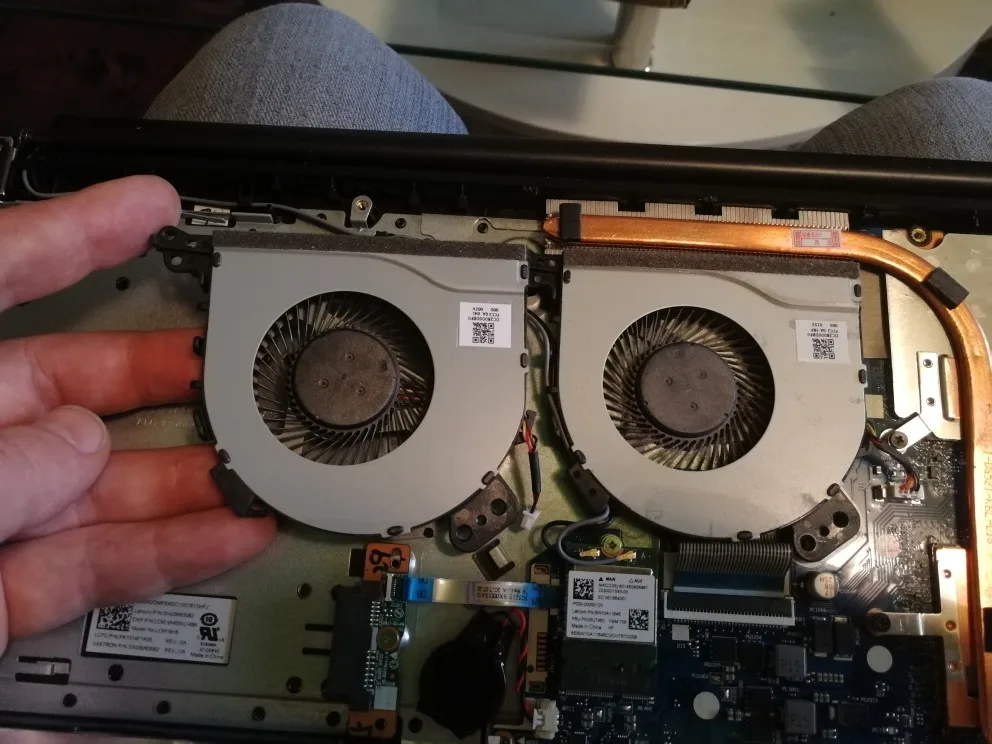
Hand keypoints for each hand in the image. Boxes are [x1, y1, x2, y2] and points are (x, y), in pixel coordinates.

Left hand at [0, 177, 275, 653]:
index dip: (68, 234)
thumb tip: (76, 444)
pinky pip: (80, 569)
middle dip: (149, 370)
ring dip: (175, 476)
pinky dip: (156, 555)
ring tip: (252, 461)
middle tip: (228, 359)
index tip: (148, 205)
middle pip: (50, 382)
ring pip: (80, 485)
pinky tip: (224, 535)